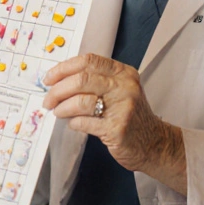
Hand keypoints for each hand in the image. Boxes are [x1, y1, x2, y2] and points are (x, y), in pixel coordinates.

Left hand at [43, 54, 187, 194]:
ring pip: (80, 101)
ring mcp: (123, 108)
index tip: (49, 79)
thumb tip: (57, 81)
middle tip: (48, 100)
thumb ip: (95, 81)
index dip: (63, 68)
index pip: (89, 61)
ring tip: (58, 113)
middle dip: (58, 90)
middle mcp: (125, 87)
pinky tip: (74, 124)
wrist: (155, 143)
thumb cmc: (130, 116)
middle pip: (82, 79)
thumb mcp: (119, 90)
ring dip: (63, 108)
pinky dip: (73, 122)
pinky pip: (85, 122)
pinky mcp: (117, 129)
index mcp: (123, 73)